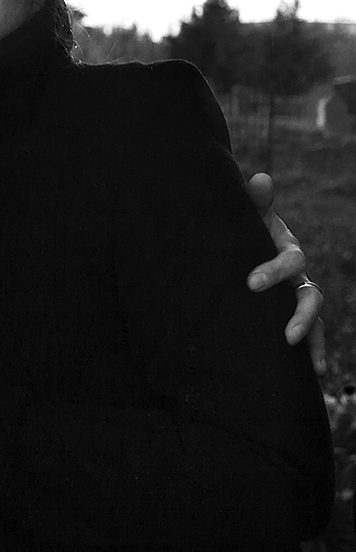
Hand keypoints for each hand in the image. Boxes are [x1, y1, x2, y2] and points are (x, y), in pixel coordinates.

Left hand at [245, 172, 325, 372]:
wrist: (234, 242)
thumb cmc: (240, 227)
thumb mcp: (246, 215)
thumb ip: (254, 200)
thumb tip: (259, 178)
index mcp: (286, 249)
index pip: (291, 259)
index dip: (275, 270)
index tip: (250, 283)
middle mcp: (297, 275)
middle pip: (311, 295)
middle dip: (300, 315)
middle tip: (285, 335)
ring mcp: (295, 295)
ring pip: (313, 316)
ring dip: (312, 337)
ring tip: (308, 361)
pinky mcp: (289, 312)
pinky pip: (309, 333)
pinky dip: (314, 350)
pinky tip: (316, 373)